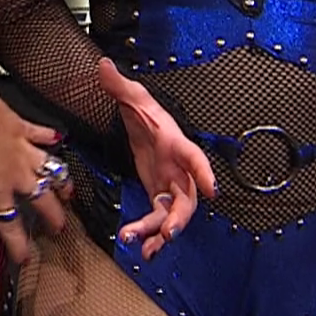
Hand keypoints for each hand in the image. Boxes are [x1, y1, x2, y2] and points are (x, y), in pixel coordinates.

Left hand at [0, 82, 66, 263]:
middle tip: (57, 228)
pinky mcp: (22, 126)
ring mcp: (22, 149)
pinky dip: (49, 137)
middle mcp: (14, 174)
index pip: (9, 224)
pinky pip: (41, 134)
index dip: (18, 244)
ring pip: (52, 170)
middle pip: (42, 201)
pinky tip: (59, 139)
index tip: (24, 258)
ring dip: (62, 183)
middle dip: (52, 217)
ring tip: (69, 193)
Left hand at [100, 58, 218, 260]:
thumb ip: (118, 84)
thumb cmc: (146, 111)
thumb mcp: (131, 96)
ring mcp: (171, 186)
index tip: (213, 189)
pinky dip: (150, 235)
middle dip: (180, 216)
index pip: (194, 156)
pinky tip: (139, 250)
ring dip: (159, 233)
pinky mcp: (160, 197)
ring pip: (173, 215)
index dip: (203, 172)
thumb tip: (103, 65)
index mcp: (176, 143)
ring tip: (144, 250)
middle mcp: (179, 169)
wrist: (146, 126)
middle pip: (188, 197)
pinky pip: (159, 220)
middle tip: (169, 232)